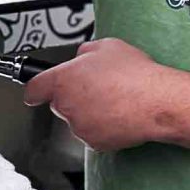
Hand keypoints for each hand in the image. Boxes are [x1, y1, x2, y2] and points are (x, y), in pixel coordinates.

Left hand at [23, 38, 184, 151]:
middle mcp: (66, 106)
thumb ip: (84, 53)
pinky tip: (120, 114)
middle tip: (97, 87)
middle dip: (73, 97)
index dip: (35, 89)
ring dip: (89, 112)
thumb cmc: (134, 74)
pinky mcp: (95, 143)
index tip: (35, 91)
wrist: (155, 101)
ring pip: (77, 119)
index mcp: (63, 80)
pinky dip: (103, 127)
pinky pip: (93, 133)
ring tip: (115, 99)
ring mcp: (80, 127)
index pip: (34, 88)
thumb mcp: (106, 46)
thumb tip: (81, 58)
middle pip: (59, 103)